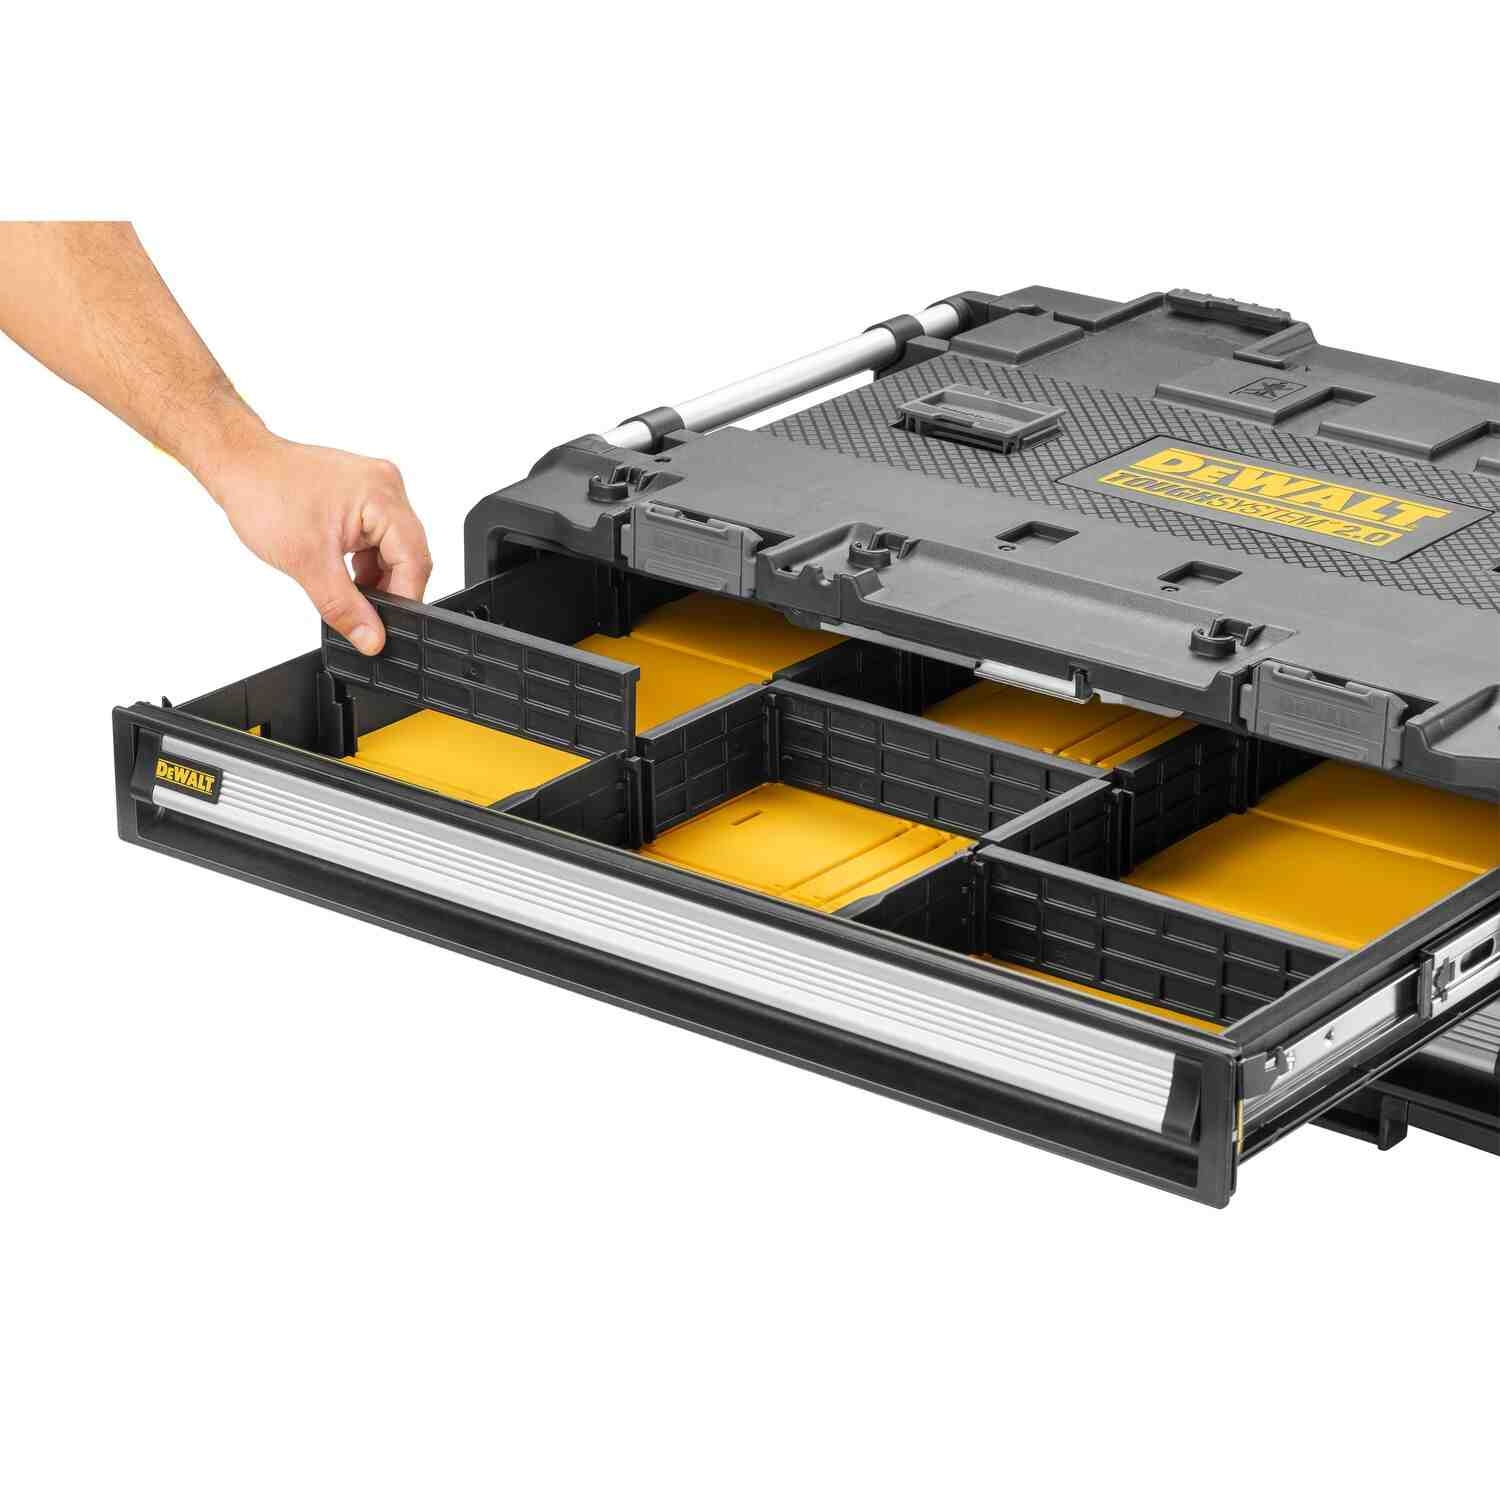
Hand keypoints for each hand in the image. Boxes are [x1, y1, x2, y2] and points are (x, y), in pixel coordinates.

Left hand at [202, 429, 432, 654]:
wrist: (237, 465)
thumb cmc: (263, 494)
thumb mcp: (306, 562)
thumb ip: (344, 608)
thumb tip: (371, 639)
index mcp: (382, 495)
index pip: (414, 559)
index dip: (403, 599)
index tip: (386, 628)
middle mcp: (387, 488)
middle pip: (409, 555)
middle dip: (388, 589)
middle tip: (365, 616)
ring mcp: (377, 490)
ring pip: (394, 550)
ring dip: (375, 577)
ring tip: (344, 588)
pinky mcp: (364, 497)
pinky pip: (380, 539)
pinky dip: (365, 562)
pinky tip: (343, 573)